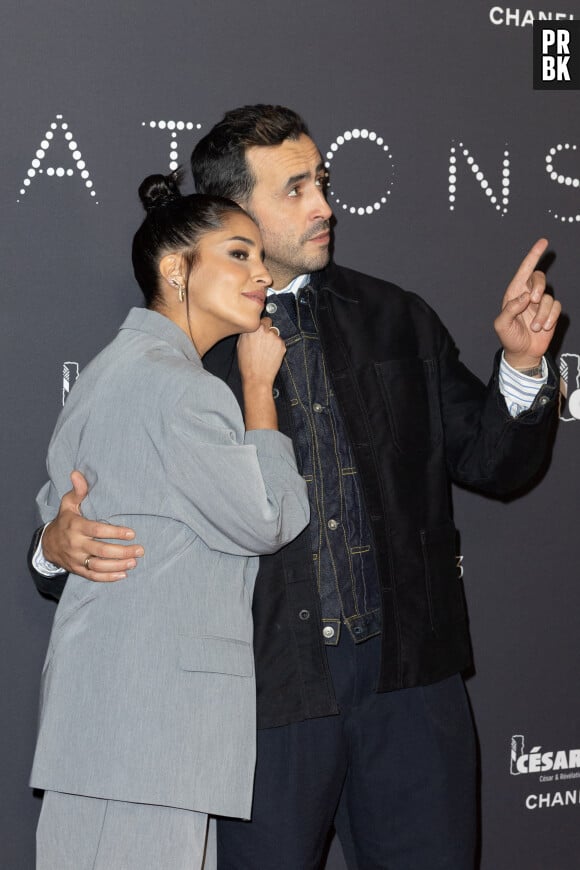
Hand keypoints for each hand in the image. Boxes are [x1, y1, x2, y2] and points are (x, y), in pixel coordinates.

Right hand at [42, 470, 143, 581]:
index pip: (97, 530)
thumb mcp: (68, 504)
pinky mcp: (77, 570)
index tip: (132, 533)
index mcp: (76, 526)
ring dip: (118, 566)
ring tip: (134, 562)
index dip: (115, 532)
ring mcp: (76, 559)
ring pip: (99, 565)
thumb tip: (77, 473)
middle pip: (101, 550)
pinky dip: (108, 578)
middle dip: (122, 552)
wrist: (47, 544)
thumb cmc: (65, 520)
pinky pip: (93, 576)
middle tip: (140, 550)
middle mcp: (76, 544)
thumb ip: (78, 490)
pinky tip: (123, 575)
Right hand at [237, 316, 285, 386]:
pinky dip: (277, 347)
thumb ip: (246, 333)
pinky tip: (270, 355)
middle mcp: (264, 330)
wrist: (257, 377)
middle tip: (262, 340)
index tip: (258, 330)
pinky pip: (280, 342)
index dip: (259, 325)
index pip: (260, 318)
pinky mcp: (282, 345)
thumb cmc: (247, 364)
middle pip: (268, 322)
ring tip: (265, 351)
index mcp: (252, 329)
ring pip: (275, 333)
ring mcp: (274, 337)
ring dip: (272, 339)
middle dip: (266, 329)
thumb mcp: (240, 345)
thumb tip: (250, 327)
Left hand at [494, 238, 560, 369]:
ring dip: (542, 313)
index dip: (533, 255)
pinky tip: (543, 328)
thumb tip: (524, 296)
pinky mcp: (550, 312)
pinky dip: (550, 318)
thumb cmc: (509, 337)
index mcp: (513, 294)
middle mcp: (527, 295)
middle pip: (539, 278)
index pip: (524, 270)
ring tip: (535, 327)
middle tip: (532, 301)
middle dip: (538, 287)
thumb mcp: (502, 325)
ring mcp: (540, 304)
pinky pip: (556, 307)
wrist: (523, 353)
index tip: (543, 242)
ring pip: (548, 297)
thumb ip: (510, 309)